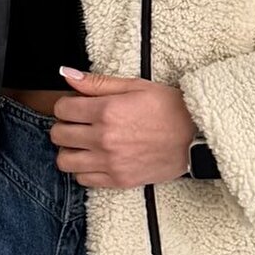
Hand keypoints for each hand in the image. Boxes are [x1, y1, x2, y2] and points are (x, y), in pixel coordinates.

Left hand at [50, 65, 196, 186]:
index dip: (66, 105)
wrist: (195, 136)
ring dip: (69, 150)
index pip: (61, 109)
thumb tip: (66, 74)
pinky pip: (83, 180)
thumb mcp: (135, 86)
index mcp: (107, 111)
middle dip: (64, 126)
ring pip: (65, 161)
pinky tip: (95, 159)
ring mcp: (110, 162)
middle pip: (58, 135)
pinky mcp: (118, 180)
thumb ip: (97, 82)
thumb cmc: (169, 108)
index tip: (75, 106)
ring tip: (83, 144)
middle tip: (78, 124)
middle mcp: (104, 138)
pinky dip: (83, 169)